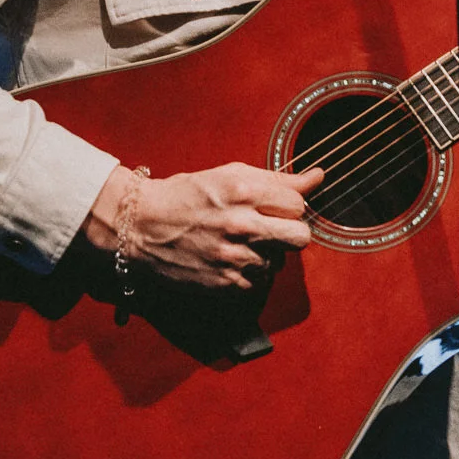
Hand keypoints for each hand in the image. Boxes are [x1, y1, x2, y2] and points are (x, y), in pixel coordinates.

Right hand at [84, 161, 322, 290]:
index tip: (275, 208)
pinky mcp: (224, 283)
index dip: (289, 207)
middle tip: (272, 230)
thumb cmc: (187, 195)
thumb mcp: (229, 175)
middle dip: (291, 234)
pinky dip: (249, 273)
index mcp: (244, 192)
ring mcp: (233, 257)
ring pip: (279, 262)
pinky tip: (230, 259)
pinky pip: (258, 283)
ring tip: (240, 243)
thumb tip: (318, 177)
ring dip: (266, 254)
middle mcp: (241, 225)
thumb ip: (277, 179)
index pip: (298, 205)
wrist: (141, 226)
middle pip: (300, 238)